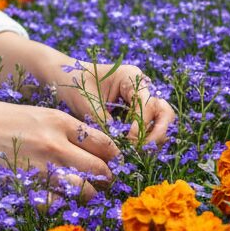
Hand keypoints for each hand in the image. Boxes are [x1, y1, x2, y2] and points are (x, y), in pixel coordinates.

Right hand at [0, 97, 118, 199]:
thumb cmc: (0, 118)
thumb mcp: (39, 114)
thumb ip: (65, 130)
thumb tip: (92, 148)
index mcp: (61, 122)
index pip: (106, 145)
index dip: (111, 158)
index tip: (107, 162)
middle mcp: (56, 145)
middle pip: (101, 170)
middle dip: (105, 179)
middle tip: (100, 182)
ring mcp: (41, 168)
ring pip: (85, 192)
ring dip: (87, 195)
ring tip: (80, 193)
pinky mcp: (26, 187)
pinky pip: (57, 205)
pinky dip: (61, 205)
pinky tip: (56, 199)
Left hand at [55, 61, 175, 144]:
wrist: (64, 77)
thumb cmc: (74, 85)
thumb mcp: (87, 104)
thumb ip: (105, 124)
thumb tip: (119, 148)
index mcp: (131, 76)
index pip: (148, 104)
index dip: (141, 127)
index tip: (129, 143)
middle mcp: (142, 86)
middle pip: (165, 112)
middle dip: (157, 134)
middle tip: (142, 152)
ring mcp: (142, 99)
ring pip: (162, 121)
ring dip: (153, 139)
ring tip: (137, 153)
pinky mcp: (137, 111)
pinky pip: (150, 127)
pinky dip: (145, 140)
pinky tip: (131, 150)